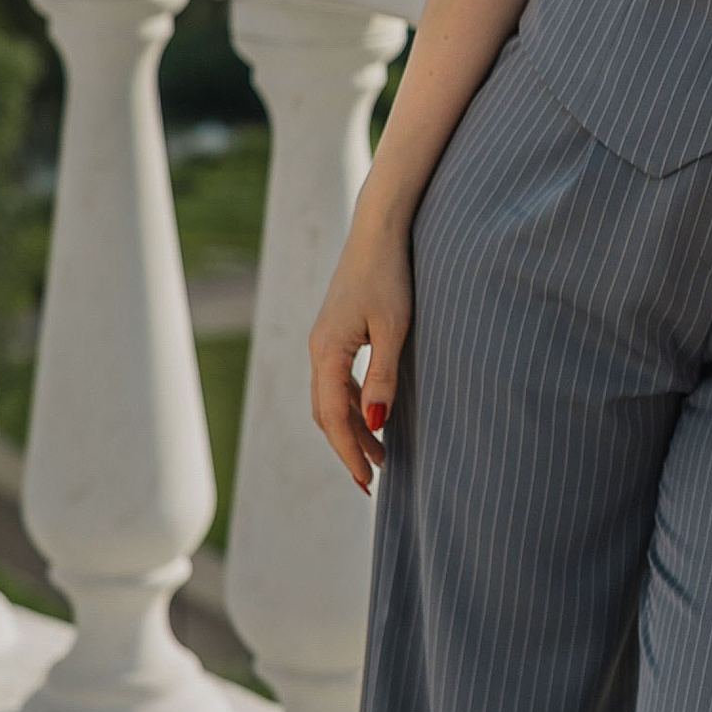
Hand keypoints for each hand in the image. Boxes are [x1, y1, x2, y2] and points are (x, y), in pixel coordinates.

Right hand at [309, 206, 413, 493]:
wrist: (378, 229)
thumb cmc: (390, 275)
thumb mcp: (394, 329)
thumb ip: (383, 378)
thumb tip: (374, 425)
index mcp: (326, 352)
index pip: (333, 417)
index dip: (349, 452)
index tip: (367, 481)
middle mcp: (318, 350)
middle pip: (326, 413)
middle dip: (348, 447)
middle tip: (373, 479)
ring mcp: (323, 340)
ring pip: (331, 398)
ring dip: (352, 427)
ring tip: (380, 453)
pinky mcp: (335, 332)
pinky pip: (337, 380)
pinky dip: (352, 404)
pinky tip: (372, 414)